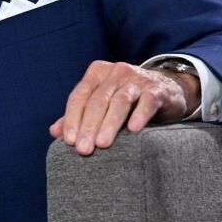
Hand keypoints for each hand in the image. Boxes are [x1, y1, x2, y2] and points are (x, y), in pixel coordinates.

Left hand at [48, 60, 199, 155]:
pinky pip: (147, 102)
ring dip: (109, 124)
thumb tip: (54, 132)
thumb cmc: (127, 100)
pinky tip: (133, 130)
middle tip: (83, 149)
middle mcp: (115, 72)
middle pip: (97, 100)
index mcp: (97, 73)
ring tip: (102, 145)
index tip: (68, 141)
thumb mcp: (102, 103)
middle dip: (89, 126)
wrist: (166, 90)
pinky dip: (140, 114)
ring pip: (119, 101)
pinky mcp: (157, 90)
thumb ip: (79, 115)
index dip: (72, 118)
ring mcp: (137, 79)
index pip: (79, 96)